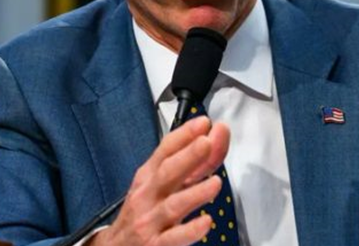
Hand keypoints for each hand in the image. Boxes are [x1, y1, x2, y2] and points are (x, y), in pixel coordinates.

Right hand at [88, 116, 229, 245]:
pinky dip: (189, 230)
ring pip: (172, 206)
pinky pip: (172, 239)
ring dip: (194, 193)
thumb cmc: (142, 211)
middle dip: (188, 156)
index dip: (184, 135)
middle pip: (167, 173)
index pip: (164, 151)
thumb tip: (215, 139)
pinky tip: (205, 222)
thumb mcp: (160, 185)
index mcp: (148, 176)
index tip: (203, 123)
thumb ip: (192, 165)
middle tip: (206, 142)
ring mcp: (150, 221)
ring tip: (216, 183)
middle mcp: (147, 195)